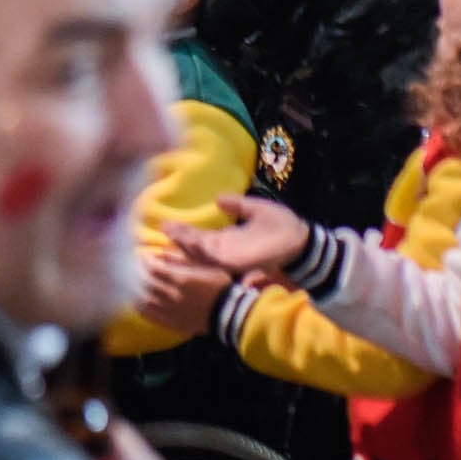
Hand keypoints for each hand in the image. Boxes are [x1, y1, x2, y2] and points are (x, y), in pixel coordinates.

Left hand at [134, 249, 231, 336]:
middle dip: (135, 272)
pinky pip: (150, 315)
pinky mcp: (172, 323)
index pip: (153, 268)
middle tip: (131, 266)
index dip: (143, 261)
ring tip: (130, 282)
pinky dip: (140, 306)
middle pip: (145, 283)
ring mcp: (171, 311)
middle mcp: (173, 296)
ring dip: (134, 289)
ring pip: (144, 300)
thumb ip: (180, 260)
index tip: (141, 255)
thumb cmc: (219, 285)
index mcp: (181, 280)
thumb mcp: (204, 266)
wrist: (229, 312)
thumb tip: (160, 253)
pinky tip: (135, 300)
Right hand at [165, 194, 311, 277]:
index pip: (199, 237)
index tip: (164, 224)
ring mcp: (231, 257)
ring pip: (200, 254)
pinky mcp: (238, 261)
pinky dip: (202, 253)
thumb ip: (238, 205)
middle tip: (158, 230)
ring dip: (184, 246)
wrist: (303, 241)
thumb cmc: (282, 226)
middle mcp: (225, 250)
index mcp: (228, 239)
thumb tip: (218, 198)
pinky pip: (216, 259)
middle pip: (194, 247)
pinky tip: (189, 243)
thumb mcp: (256, 209)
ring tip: (168, 234)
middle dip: (177, 240)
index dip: (182, 233)